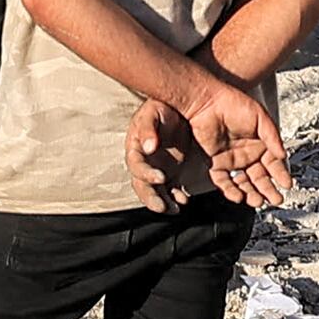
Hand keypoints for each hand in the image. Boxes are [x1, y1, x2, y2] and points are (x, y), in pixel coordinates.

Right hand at [124, 93, 194, 208]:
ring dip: (162, 202)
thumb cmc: (160, 109)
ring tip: (174, 209)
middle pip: (142, 185)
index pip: (137, 166)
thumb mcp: (152, 112)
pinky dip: (175, 198)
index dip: (146, 174)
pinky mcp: (170, 174)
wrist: (177, 111)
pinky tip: (183, 200)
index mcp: (135, 148)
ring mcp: (156, 170)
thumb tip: (148, 147)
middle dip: (151, 197)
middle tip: (162, 206)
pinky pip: (169, 191)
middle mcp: (144, 163)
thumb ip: (148, 128)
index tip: (161, 178)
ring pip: (154, 192)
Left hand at [173, 75, 291, 208]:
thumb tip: (283, 154)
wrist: (206, 102)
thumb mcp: (260, 116)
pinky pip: (223, 181)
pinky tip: (239, 196)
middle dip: (268, 190)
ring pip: (243, 182)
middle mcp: (246, 153)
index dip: (281, 174)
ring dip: (251, 193)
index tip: (287, 184)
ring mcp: (231, 159)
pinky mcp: (214, 163)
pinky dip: (230, 190)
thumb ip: (272, 136)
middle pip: (260, 177)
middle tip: (276, 199)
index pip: (273, 163)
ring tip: (259, 202)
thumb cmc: (233, 103)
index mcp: (260, 143)